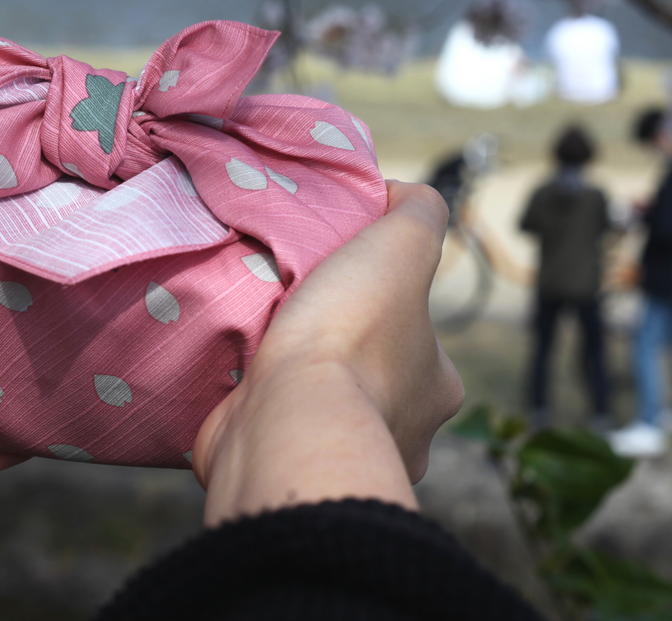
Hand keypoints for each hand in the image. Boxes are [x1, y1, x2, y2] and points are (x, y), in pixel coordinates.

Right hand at [191, 181, 463, 526]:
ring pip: (320, 405)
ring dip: (292, 377)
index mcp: (437, 388)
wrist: (284, 426)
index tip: (336, 279)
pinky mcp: (288, 475)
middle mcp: (405, 434)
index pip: (415, 332)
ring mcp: (344, 462)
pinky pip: (274, 431)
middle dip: (332, 344)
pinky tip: (234, 376)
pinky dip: (256, 407)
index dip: (379, 299)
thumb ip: (418, 213)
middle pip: (368, 372)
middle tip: (289, 308)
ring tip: (254, 337)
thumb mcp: (401, 246)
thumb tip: (402, 197)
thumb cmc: (350, 338)